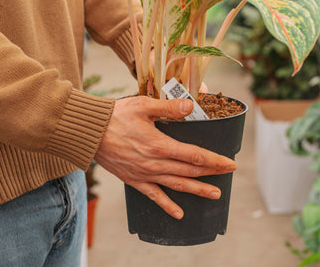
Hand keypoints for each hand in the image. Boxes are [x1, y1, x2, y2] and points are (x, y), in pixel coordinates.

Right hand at [95, 96, 235, 218]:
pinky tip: (179, 213)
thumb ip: (169, 107)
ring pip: (176, 185)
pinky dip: (167, 205)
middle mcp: (155, 163)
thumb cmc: (117, 116)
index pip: (194, 155)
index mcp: (159, 145)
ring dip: (197, 190)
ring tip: (214, 194)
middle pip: (189, 170)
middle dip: (211, 172)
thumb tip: (190, 107)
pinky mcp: (134, 180)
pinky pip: (154, 196)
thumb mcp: (144, 105)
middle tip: (228, 174)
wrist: (91, 132)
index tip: (229, 163)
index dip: (214, 160)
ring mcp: (145, 174)